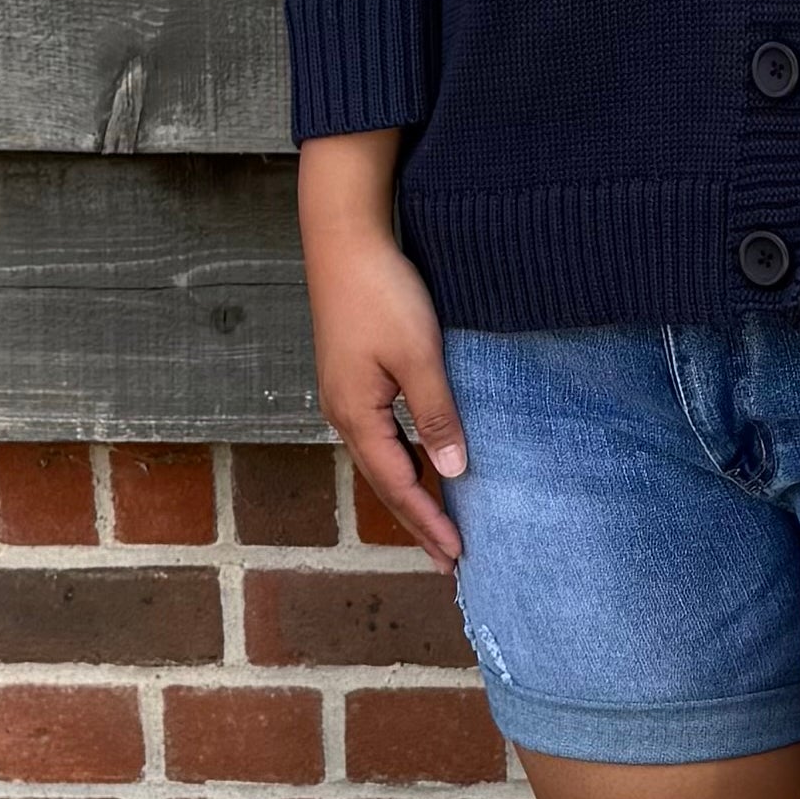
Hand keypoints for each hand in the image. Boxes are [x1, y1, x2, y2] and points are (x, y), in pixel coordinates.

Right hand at [297, 130, 466, 566]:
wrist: (342, 239)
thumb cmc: (381, 293)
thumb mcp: (419, 355)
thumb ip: (436, 414)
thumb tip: (450, 472)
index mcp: (356, 415)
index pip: (397, 486)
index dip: (428, 522)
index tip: (456, 556)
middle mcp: (344, 413)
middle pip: (383, 482)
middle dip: (417, 522)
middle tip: (449, 559)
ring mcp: (344, 396)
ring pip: (380, 461)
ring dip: (408, 495)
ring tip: (438, 525)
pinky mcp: (352, 378)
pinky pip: (379, 436)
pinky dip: (401, 462)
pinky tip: (420, 466)